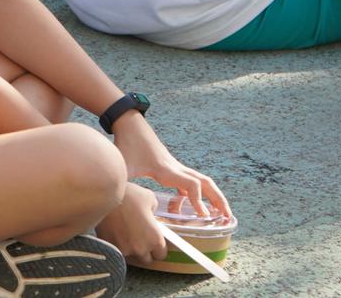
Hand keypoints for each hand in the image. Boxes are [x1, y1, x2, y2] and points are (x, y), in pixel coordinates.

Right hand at [100, 183, 168, 265]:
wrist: (104, 195)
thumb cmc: (129, 195)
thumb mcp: (149, 197)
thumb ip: (154, 210)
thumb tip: (150, 213)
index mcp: (154, 238)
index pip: (161, 255)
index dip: (157, 248)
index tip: (152, 241)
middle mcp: (140, 248)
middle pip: (145, 259)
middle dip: (143, 250)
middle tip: (138, 237)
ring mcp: (123, 250)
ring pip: (129, 255)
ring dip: (129, 248)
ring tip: (124, 233)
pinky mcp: (109, 247)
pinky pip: (116, 250)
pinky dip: (115, 244)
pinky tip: (113, 232)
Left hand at [110, 115, 231, 221]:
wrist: (129, 123)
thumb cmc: (126, 144)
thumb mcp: (122, 166)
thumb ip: (120, 184)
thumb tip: (113, 202)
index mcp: (166, 170)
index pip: (192, 185)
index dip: (199, 201)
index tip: (202, 216)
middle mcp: (175, 168)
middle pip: (206, 183)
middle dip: (219, 200)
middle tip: (227, 218)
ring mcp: (175, 166)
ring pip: (201, 181)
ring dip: (213, 196)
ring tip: (220, 213)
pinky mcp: (171, 166)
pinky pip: (190, 181)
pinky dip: (196, 194)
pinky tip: (193, 207)